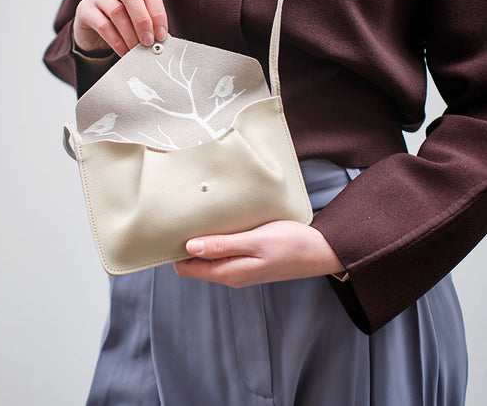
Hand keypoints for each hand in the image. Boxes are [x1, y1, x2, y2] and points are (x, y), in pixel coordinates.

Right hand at [72, 0, 168, 56]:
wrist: (93, 28)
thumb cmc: (122, 22)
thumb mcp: (137, 18)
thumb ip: (151, 24)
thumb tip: (166, 40)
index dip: (158, 12)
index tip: (162, 35)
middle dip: (142, 20)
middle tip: (148, 42)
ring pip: (116, 11)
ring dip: (130, 35)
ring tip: (137, 50)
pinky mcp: (84, 9)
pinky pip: (103, 26)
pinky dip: (117, 42)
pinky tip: (124, 52)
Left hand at [173, 220, 345, 287]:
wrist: (320, 251)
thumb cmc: (290, 244)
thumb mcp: (255, 242)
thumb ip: (222, 245)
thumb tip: (190, 247)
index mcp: (229, 273)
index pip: (188, 269)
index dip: (176, 251)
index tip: (173, 229)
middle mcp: (232, 274)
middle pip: (196, 263)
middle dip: (188, 244)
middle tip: (186, 218)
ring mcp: (241, 269)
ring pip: (210, 257)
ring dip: (204, 240)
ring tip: (202, 217)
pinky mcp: (249, 260)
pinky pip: (224, 252)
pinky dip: (218, 240)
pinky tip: (222, 223)